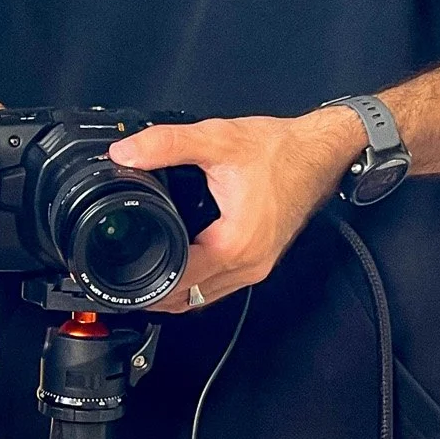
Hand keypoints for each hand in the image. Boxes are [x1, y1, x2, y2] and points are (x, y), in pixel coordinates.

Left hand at [109, 108, 365, 310]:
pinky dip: (196, 283)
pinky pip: (220, 285)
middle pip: (190, 299)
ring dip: (176, 293)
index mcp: (236, 243)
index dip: (145, 281)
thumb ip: (167, 145)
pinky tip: (178, 266)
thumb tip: (126, 153)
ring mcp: (258, 266)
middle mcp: (250, 264)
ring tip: (141, 276)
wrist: (322, 152)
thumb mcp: (218, 139)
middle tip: (119, 282)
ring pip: (206, 298)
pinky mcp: (261, 260)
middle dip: (155, 294)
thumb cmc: (282, 151)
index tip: (117, 278)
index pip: (180, 281)